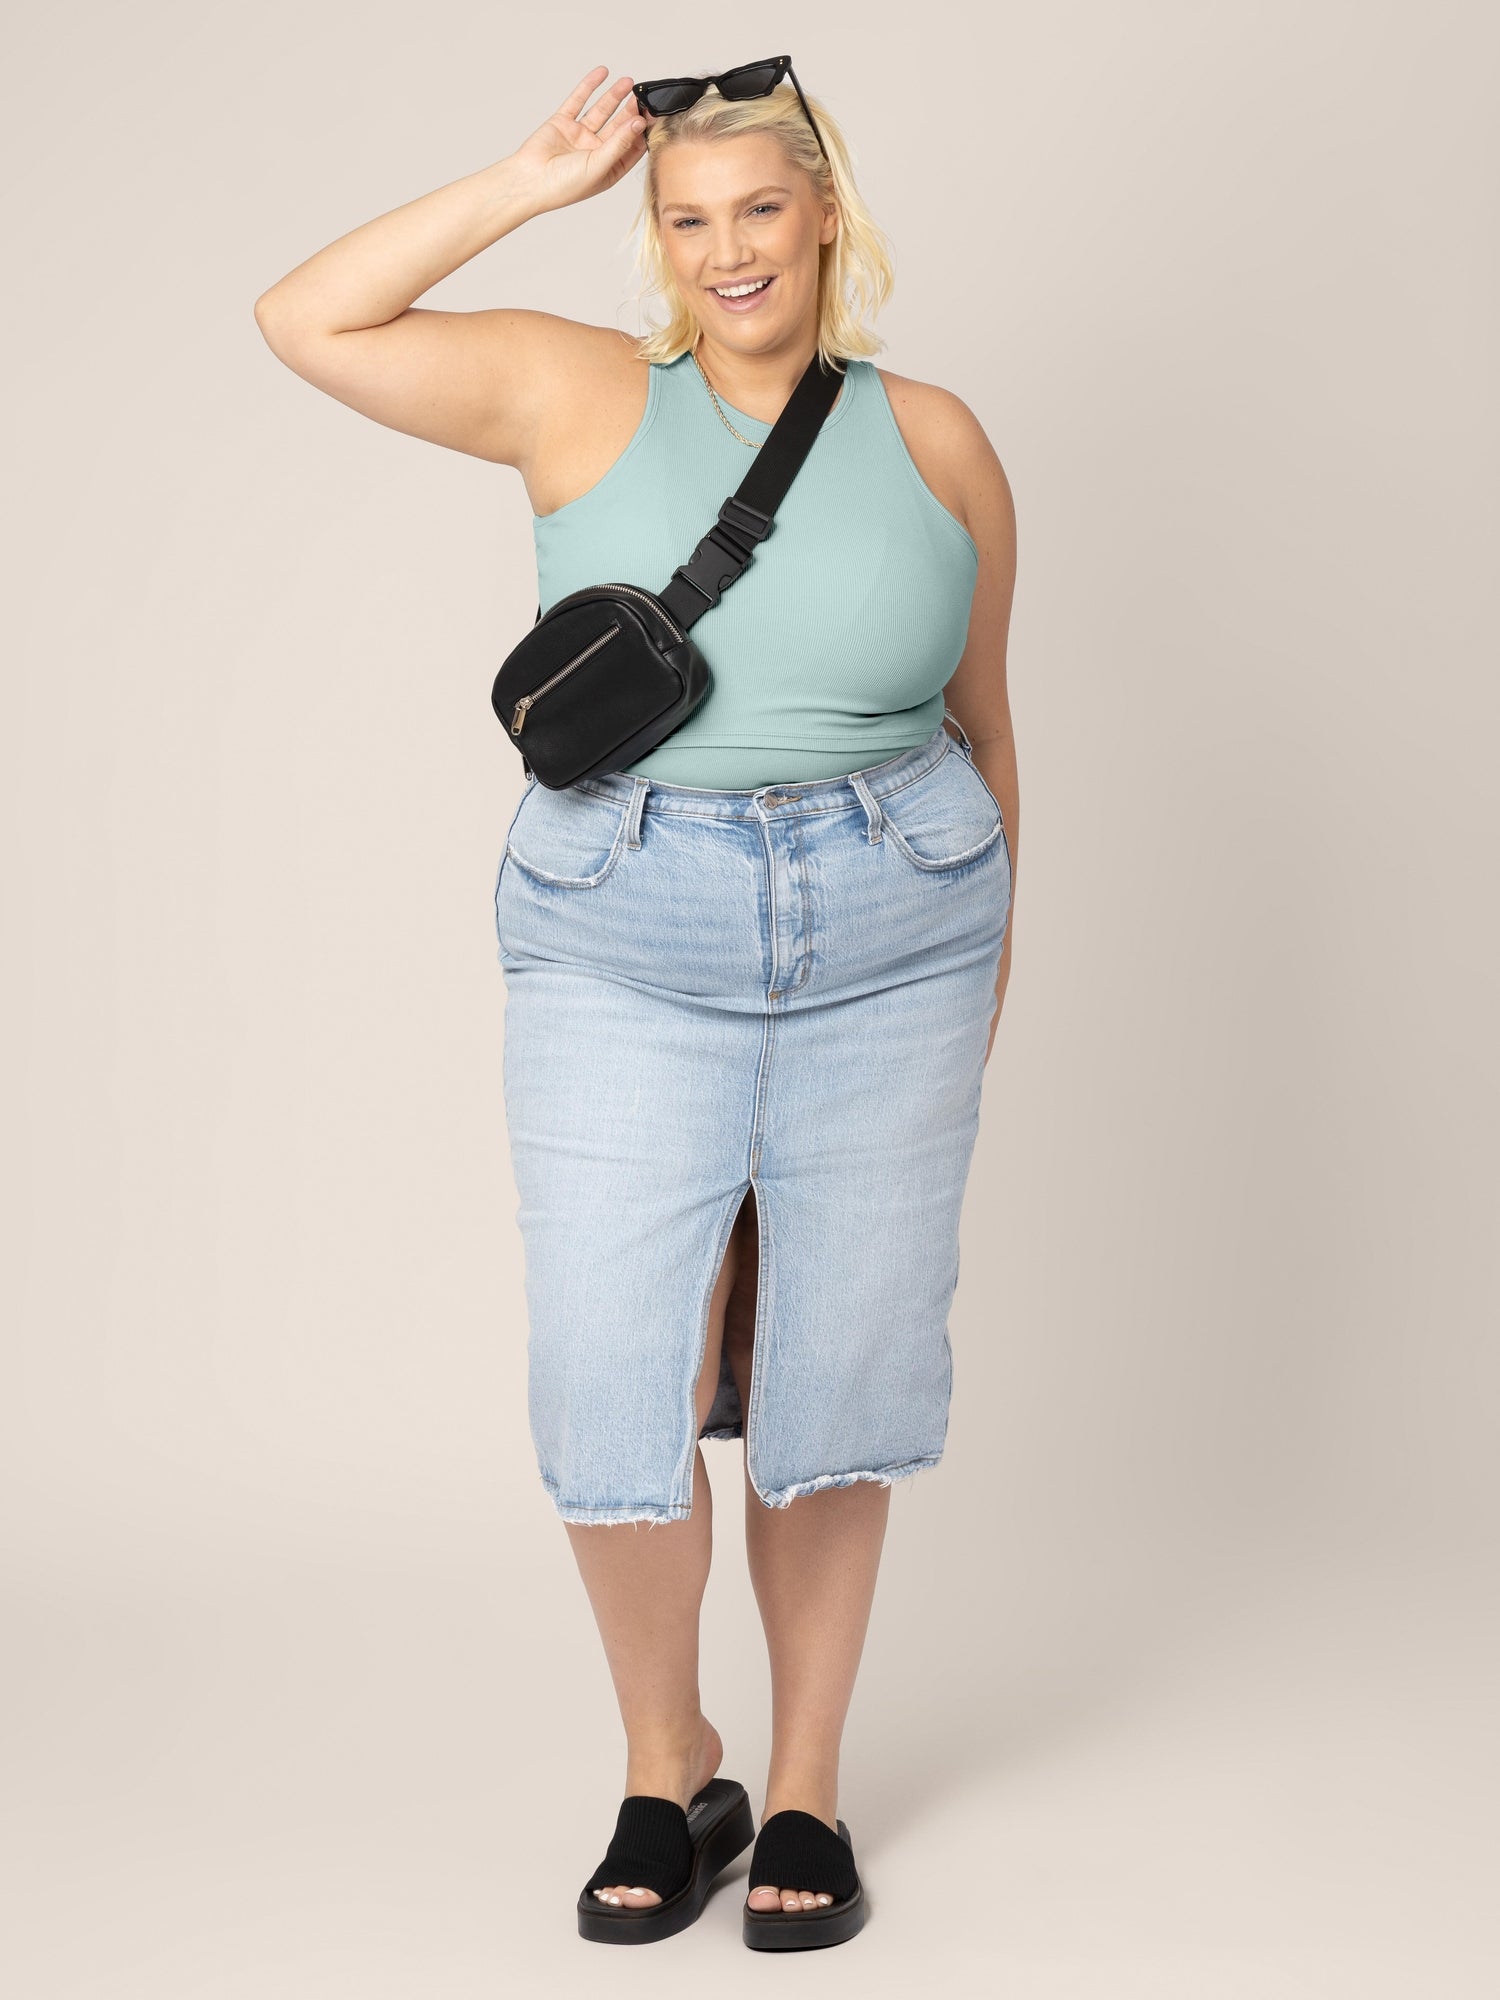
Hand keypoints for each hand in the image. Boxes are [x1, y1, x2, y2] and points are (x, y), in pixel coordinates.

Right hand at [511, 66, 652, 212]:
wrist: (529, 181)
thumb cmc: (563, 185)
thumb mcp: (599, 166)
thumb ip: (619, 143)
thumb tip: (638, 123)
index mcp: (608, 168)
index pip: (631, 147)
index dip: (643, 132)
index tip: (654, 116)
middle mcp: (595, 152)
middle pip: (618, 127)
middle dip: (631, 111)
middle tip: (643, 97)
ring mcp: (579, 136)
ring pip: (601, 111)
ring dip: (614, 96)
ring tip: (629, 82)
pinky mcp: (563, 122)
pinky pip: (579, 100)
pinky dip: (590, 86)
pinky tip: (602, 74)